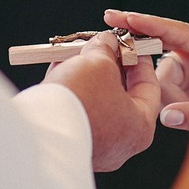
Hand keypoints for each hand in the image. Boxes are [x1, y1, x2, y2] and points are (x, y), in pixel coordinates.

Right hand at [43, 31, 159, 171]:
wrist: (39, 131)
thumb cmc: (80, 99)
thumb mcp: (98, 62)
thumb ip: (105, 48)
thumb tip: (105, 42)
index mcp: (140, 128)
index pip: (149, 86)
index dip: (139, 59)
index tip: (129, 43)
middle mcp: (120, 143)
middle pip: (120, 94)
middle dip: (108, 65)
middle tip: (100, 44)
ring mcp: (95, 147)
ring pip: (95, 101)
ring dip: (86, 74)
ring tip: (76, 52)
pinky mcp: (69, 144)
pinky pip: (76, 111)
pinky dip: (71, 89)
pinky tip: (60, 68)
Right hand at [104, 10, 188, 141]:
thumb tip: (164, 116)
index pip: (178, 32)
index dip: (149, 25)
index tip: (123, 18)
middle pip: (160, 45)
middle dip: (142, 56)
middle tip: (115, 59)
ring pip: (160, 74)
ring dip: (169, 98)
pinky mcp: (188, 73)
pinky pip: (166, 85)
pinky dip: (173, 103)